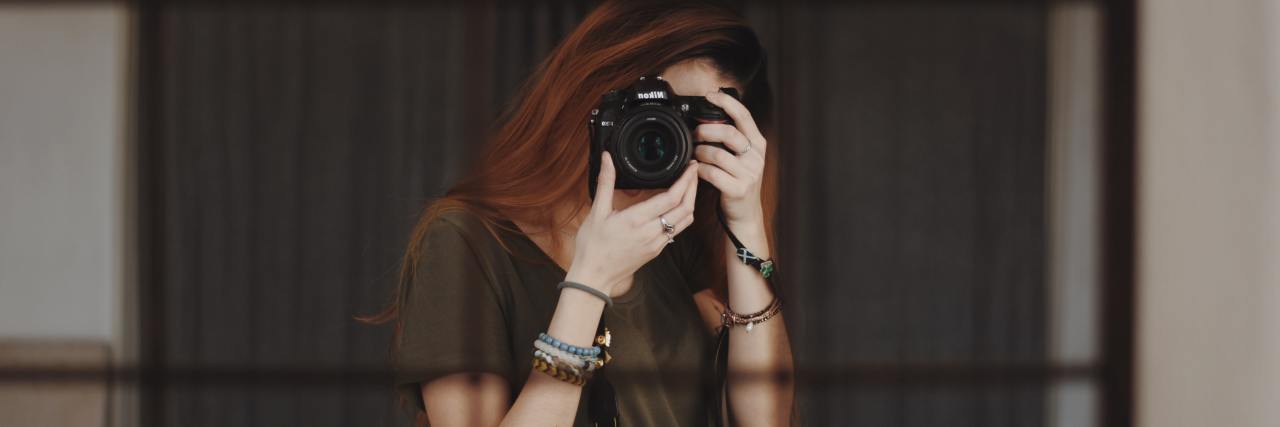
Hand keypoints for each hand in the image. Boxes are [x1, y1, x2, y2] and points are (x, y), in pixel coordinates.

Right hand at [566, 152, 699, 293]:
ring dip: (691, 201)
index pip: (672, 198)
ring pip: (685, 220)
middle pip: (685, 208)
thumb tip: (607, 158)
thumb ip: (605, 183)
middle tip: (694, 171)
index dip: (685, 180)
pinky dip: (682, 215)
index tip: (690, 167)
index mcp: (637, 220)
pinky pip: (676, 230)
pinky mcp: (657, 250)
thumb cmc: (592, 246)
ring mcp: (657, 244)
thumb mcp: (596, 212)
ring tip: (688, 186)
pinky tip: (676, 206)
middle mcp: (651, 233)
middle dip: (693, 187)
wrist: (594, 277)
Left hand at [694, 91, 766, 228]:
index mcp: (758, 144)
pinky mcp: (738, 190)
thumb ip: (732, 140)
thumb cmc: (738, 181)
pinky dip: (699, 169)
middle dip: (705, 130)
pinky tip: (696, 168)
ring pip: (717, 154)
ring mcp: (749, 174)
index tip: (710, 95)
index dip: (727, 102)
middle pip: (728, 133)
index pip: (744, 116)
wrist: (745, 214)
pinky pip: (712, 173)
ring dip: (699, 151)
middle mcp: (756, 157)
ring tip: (694, 153)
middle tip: (694, 134)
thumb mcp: (742, 157)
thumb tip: (708, 119)